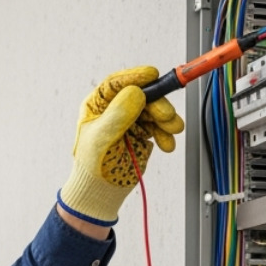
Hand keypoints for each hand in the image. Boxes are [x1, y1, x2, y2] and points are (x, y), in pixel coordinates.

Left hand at [58, 67, 185, 225]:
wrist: (102, 191)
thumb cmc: (93, 166)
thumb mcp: (101, 138)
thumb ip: (118, 114)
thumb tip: (136, 92)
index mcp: (98, 105)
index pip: (117, 83)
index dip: (135, 76)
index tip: (152, 74)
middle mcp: (115, 110)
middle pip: (141, 95)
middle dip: (157, 104)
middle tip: (166, 115)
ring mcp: (130, 121)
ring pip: (153, 110)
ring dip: (166, 118)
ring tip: (172, 130)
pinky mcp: (142, 134)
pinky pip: (159, 126)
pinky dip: (166, 133)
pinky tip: (167, 143)